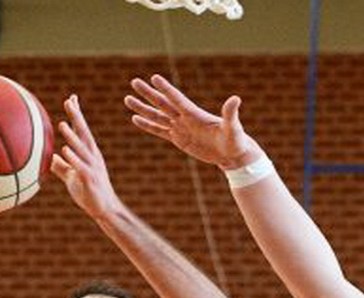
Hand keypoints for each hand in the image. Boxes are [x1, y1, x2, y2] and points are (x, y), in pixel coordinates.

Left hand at [51, 95, 124, 221]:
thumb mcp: (72, 176)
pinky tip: (64, 150)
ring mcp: (92, 167)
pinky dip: (73, 158)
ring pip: (82, 148)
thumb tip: (49, 158)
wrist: (104, 210)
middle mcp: (93, 156)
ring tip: (62, 123)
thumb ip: (62, 166)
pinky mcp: (90, 179)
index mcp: (88, 153)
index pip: (82, 130)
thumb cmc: (89, 192)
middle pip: (84, 133)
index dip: (77, 115)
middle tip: (69, 102)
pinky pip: (80, 166)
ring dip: (72, 136)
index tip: (71, 99)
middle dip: (77, 117)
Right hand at [125, 74, 262, 169]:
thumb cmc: (235, 139)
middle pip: (162, 103)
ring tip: (127, 99)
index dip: (166, 89)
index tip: (154, 78)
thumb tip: (236, 99)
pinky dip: (147, 125)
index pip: (177, 99)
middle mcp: (185, 118)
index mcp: (195, 114)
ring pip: (157, 116)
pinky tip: (136, 119)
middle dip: (148, 93)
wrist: (232, 153)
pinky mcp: (178, 139)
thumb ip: (230, 113)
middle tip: (134, 81)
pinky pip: (159, 131)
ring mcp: (180, 127)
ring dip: (142, 108)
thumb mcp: (233, 127)